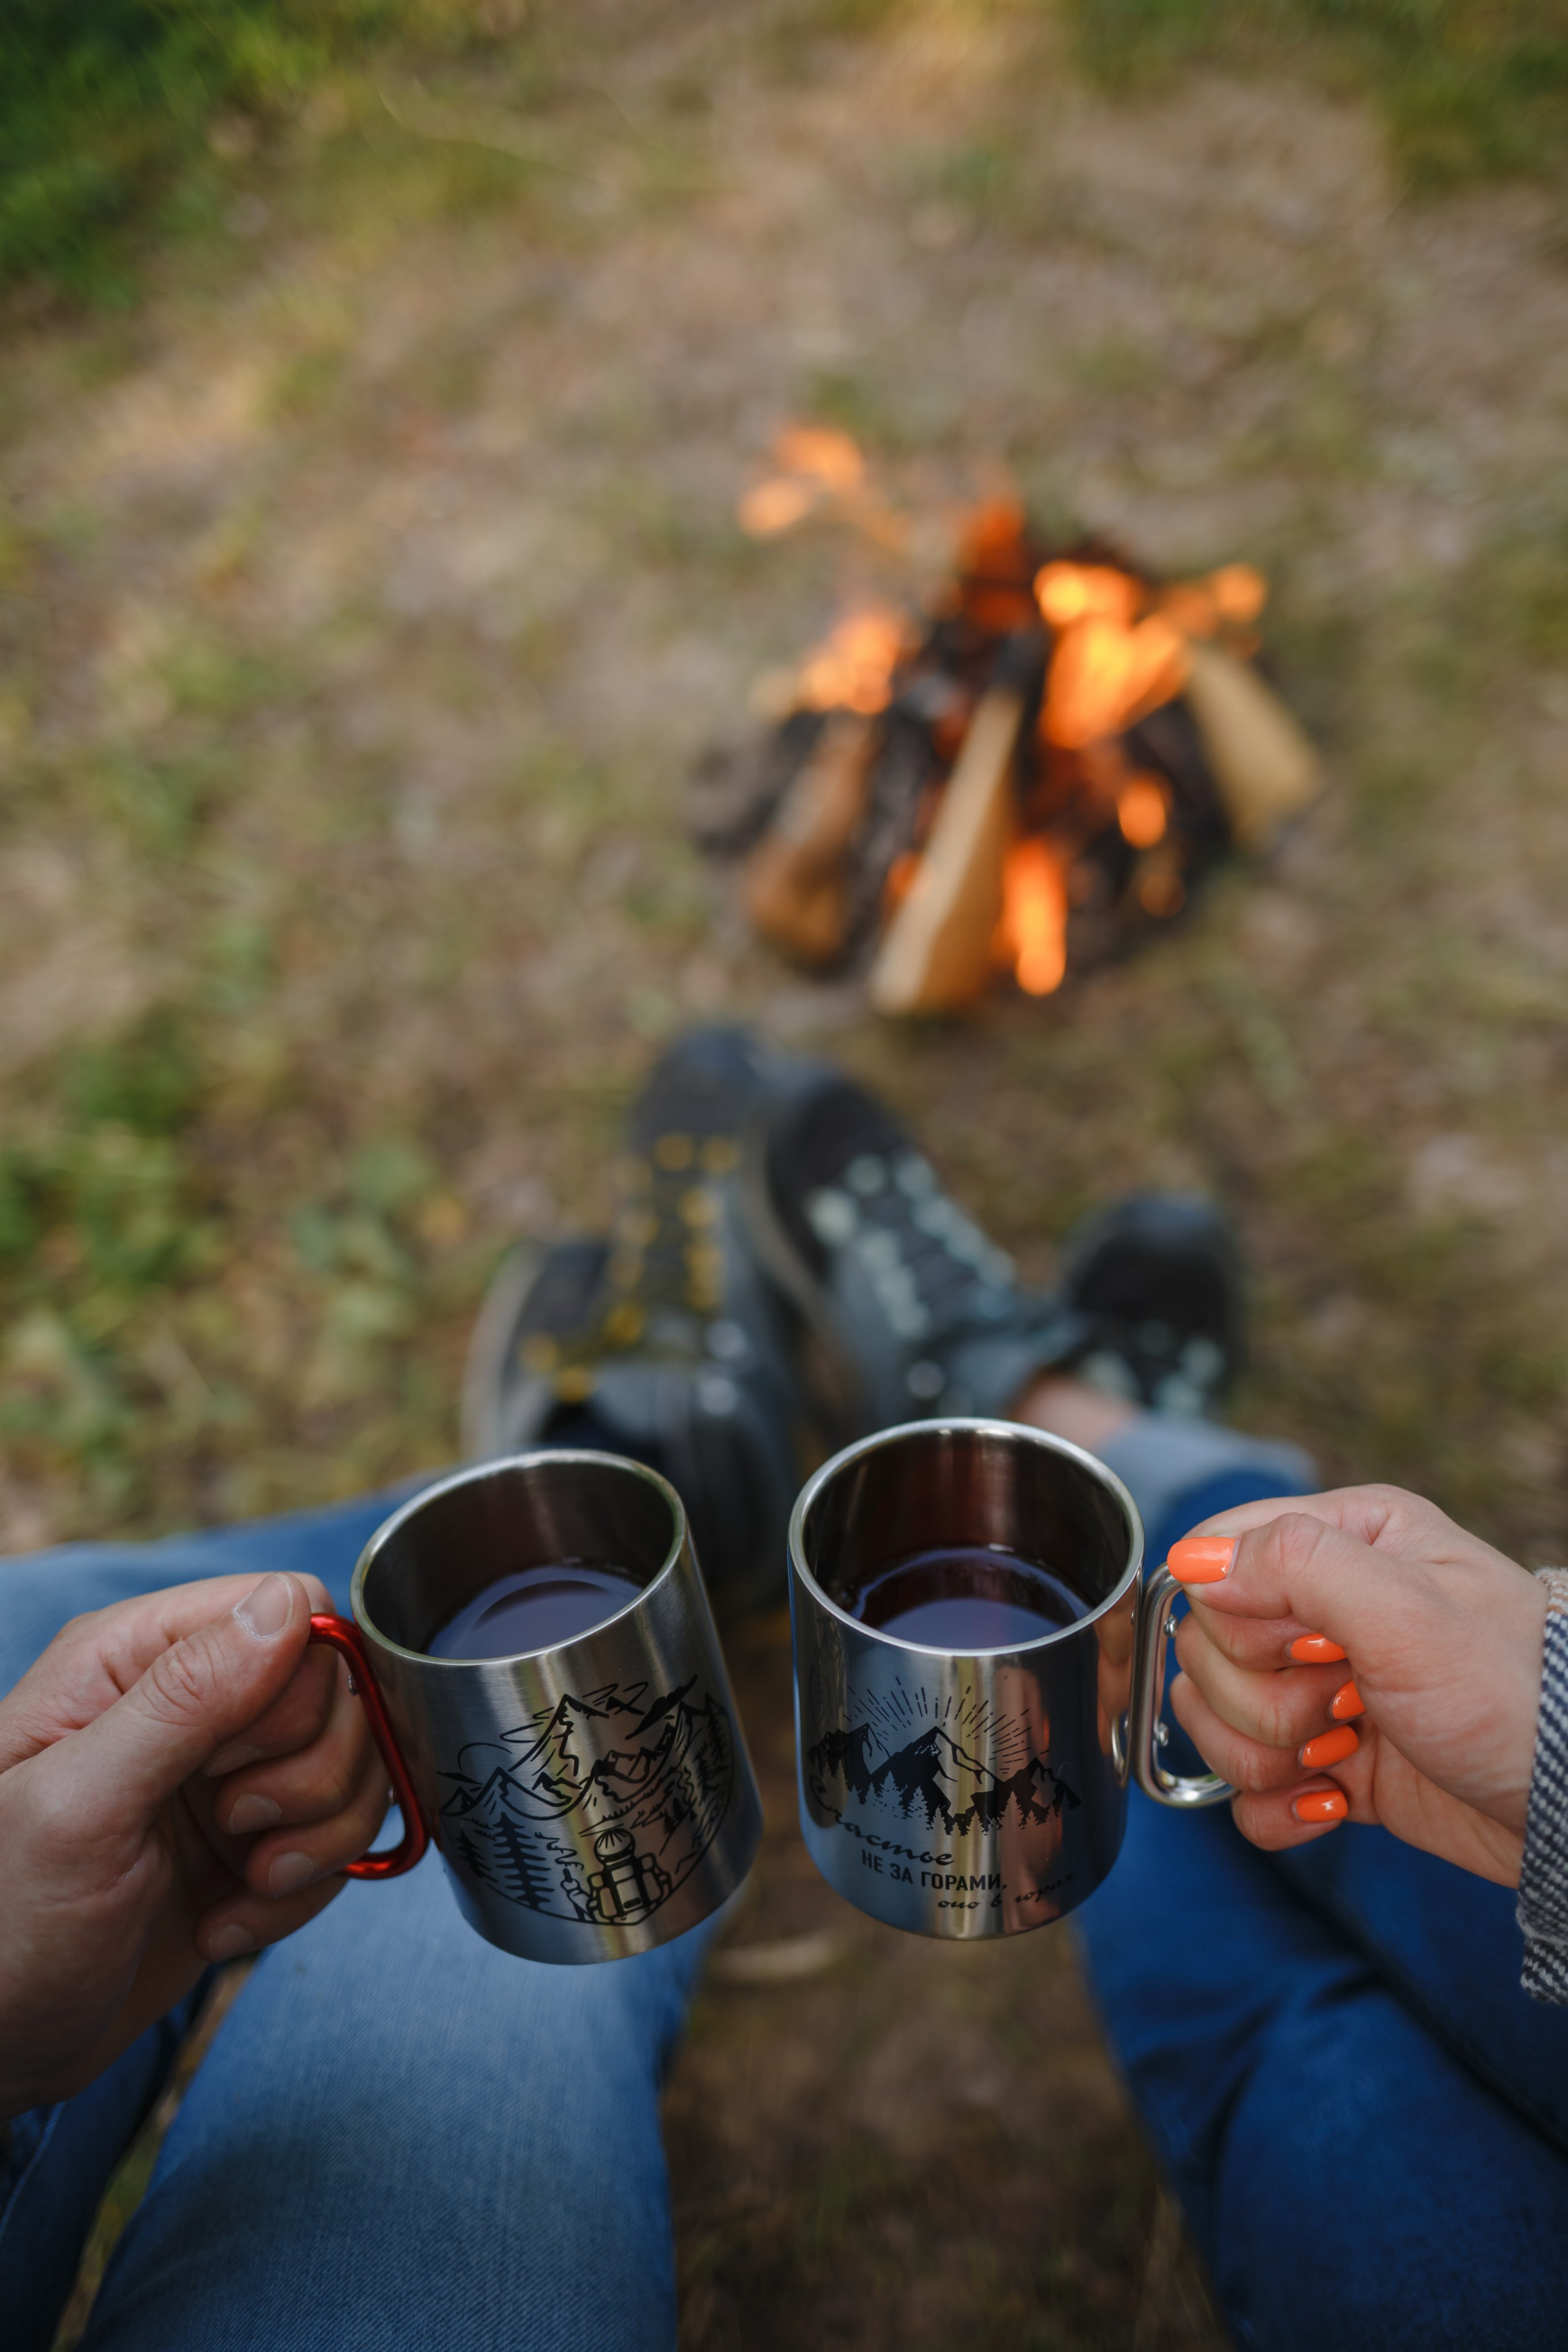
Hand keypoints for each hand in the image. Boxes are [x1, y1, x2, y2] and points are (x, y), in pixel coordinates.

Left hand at [0, 1571, 387, 2119]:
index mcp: (134, 1659)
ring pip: (351, 1767)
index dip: (294, 1689)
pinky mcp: (251, 1846)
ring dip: (316, 1842)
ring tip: (242, 1886)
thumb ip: (183, 1698)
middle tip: (232, 1828)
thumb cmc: (1, 1927)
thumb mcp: (81, 1806)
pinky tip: (225, 1924)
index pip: (290, 1611)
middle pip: (336, 1693)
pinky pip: (336, 1843)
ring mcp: (226, 1776)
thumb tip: (287, 1607)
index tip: (234, 1764)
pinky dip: (300, 1894)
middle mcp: (191, 1705)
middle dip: (309, 1777)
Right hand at [1164, 1485, 1548, 1886]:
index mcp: (1347, 1539)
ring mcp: (1319, 1689)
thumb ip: (1296, 1564)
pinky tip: (1336, 1803)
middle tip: (1348, 1702)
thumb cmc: (1510, 1693)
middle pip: (1207, 1649)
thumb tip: (1191, 1561)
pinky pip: (1243, 1791)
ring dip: (1270, 1755)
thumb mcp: (1408, 1609)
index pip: (1216, 1558)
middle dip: (1266, 1697)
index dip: (1241, 1617)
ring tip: (1348, 1753)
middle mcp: (1324, 1607)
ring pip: (1214, 1721)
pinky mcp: (1323, 1763)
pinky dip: (1280, 1808)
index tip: (1316, 1647)